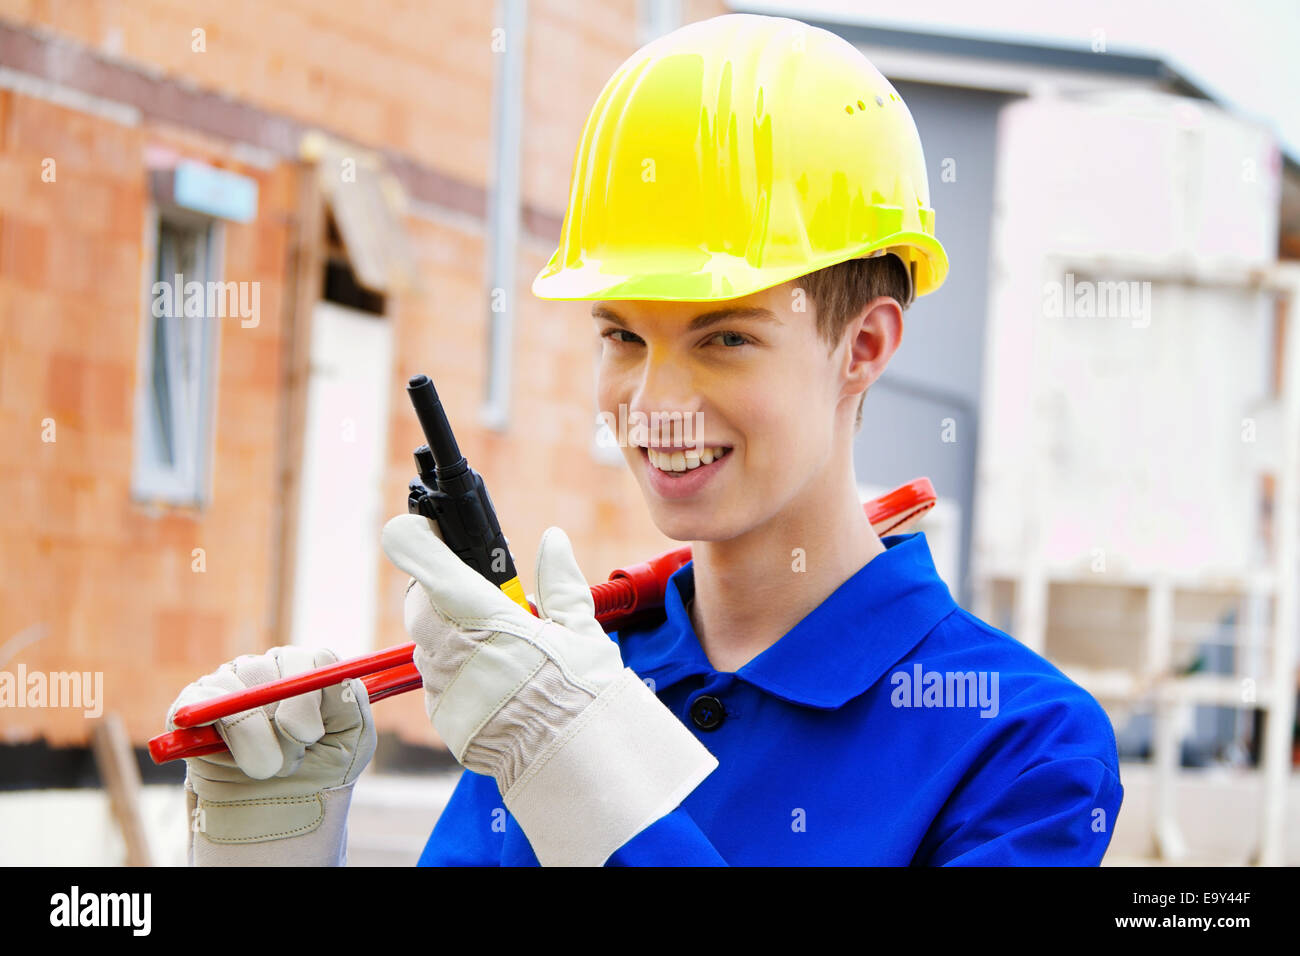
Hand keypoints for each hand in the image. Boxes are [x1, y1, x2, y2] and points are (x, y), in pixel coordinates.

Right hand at [166, 646, 375, 864]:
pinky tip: (228, 753)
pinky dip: (218, 730)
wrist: (274, 816)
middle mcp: (270, 669)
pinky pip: (200, 701)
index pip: (316, 659)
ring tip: (267, 769)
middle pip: (277, 669)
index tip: (313, 734)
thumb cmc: (317, 772)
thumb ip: (350, 704)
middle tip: (292, 757)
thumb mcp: (350, 744)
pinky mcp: (193, 704)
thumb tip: (333, 671)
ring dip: (255, 738)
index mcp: (309, 672)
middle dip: (288, 722)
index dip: (315, 696)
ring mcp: (231, 683)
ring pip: (240, 691)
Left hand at [382, 513, 716, 865]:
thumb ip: (559, 581)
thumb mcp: (580, 629)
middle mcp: (452, 649)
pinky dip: (456, 676)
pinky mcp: (443, 719)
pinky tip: (495, 684)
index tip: (422, 530)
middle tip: (478, 596)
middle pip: (420, 602)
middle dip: (440, 592)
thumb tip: (554, 542)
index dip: (416, 540)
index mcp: (484, 616)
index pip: (424, 561)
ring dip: (449, 635)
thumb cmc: (583, 694)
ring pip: (426, 645)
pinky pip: (437, 684)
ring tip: (498, 647)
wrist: (578, 764)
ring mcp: (443, 687)